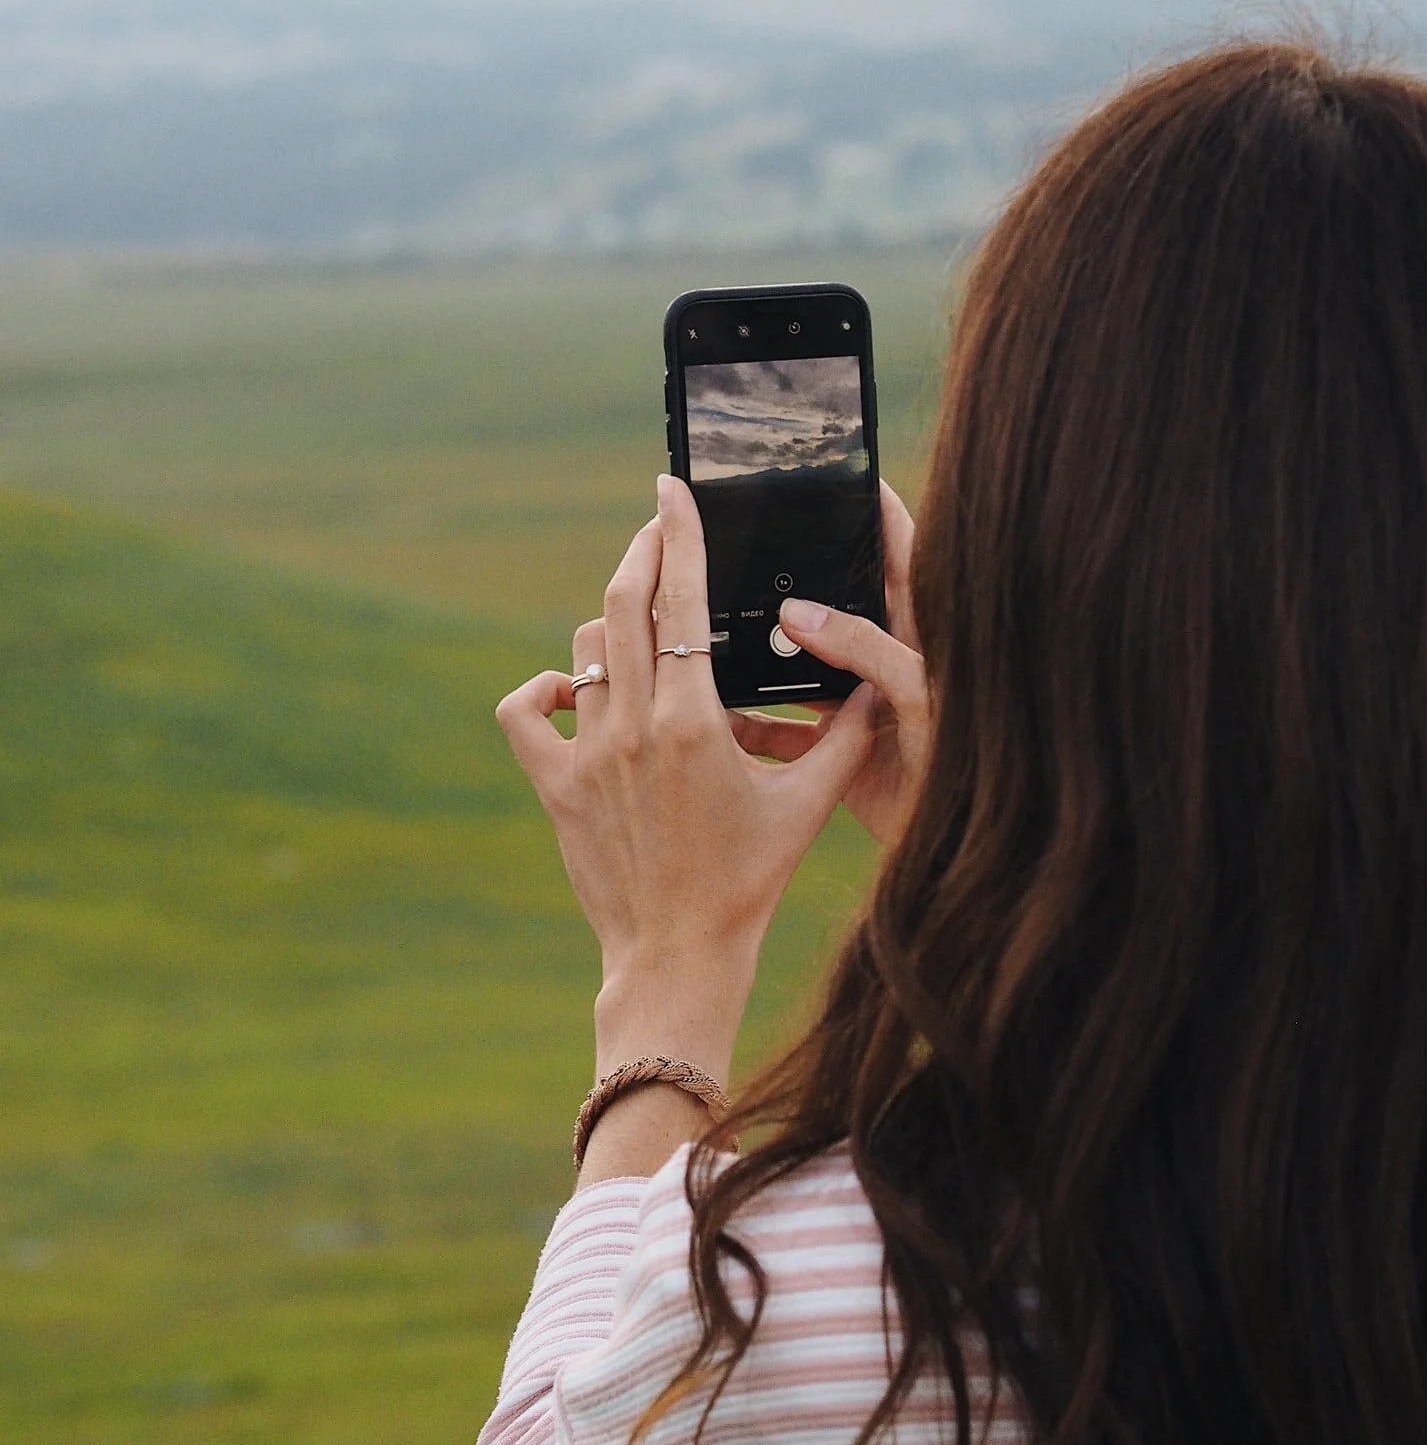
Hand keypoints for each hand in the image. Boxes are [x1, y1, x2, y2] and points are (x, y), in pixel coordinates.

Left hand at [496, 475, 878, 1089]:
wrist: (677, 954)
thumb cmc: (748, 882)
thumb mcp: (807, 806)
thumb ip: (847, 737)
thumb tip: (884, 684)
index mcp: (696, 723)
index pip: (682, 603)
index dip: (679, 537)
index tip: (672, 490)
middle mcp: (634, 728)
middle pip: (623, 605)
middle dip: (641, 553)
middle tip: (657, 527)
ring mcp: (588, 756)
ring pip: (585, 652)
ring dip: (611, 625)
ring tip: (638, 621)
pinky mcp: (557, 786)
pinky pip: (525, 714)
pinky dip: (541, 688)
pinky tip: (569, 687)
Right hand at [726, 481, 928, 843]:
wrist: (960, 845)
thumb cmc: (964, 760)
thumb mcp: (918, 692)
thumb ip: (864, 647)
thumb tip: (796, 611)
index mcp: (919, 633)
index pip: (900, 554)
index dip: (876, 511)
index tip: (846, 472)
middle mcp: (885, 660)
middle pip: (837, 601)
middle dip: (798, 576)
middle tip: (752, 537)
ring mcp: (858, 703)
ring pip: (800, 661)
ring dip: (764, 647)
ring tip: (716, 612)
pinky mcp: (835, 748)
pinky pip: (781, 727)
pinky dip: (749, 720)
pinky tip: (713, 708)